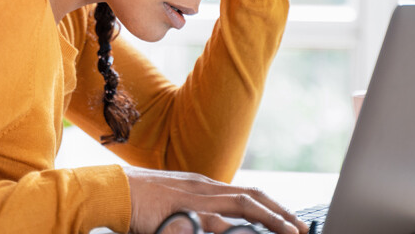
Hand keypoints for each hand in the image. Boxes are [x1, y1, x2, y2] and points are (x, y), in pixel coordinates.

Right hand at [124, 166, 308, 233]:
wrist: (112, 191)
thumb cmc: (138, 200)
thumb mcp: (173, 202)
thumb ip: (195, 211)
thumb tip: (217, 223)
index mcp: (203, 185)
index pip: (246, 192)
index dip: (271, 206)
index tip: (289, 220)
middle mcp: (205, 187)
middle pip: (253, 196)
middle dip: (281, 212)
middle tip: (302, 228)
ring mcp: (196, 198)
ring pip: (243, 205)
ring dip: (270, 219)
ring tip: (291, 232)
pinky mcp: (184, 213)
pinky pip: (217, 222)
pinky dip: (238, 229)